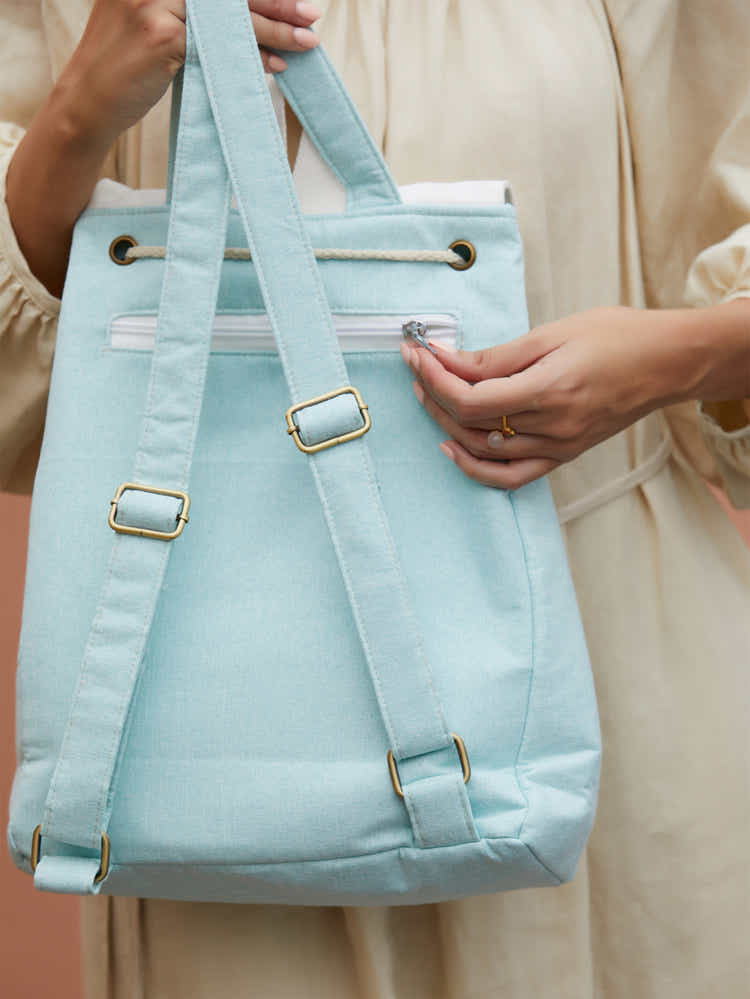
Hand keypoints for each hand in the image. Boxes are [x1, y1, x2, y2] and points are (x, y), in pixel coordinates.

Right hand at [56, 0, 320, 148]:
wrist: (86, 101)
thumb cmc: (126, 67)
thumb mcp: (159, 24)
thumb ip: (197, 15)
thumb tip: (252, 20)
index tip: (296, 0)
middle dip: (276, 2)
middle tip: (313, 14)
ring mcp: (153, 1)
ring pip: (229, 16)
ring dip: (273, 31)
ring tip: (307, 41)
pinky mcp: (159, 33)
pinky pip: (218, 44)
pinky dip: (250, 56)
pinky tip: (275, 66)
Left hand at [400, 304, 749, 489]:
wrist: (666, 363)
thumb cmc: (616, 337)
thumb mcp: (552, 334)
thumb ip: (497, 356)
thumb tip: (449, 362)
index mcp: (549, 391)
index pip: (472, 399)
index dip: (436, 379)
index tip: (417, 355)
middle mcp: (552, 427)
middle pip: (473, 423)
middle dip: (434, 395)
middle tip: (416, 368)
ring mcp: (558, 447)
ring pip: (485, 451)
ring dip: (448, 424)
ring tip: (428, 396)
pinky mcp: (563, 455)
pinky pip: (512, 476)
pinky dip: (477, 467)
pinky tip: (454, 447)